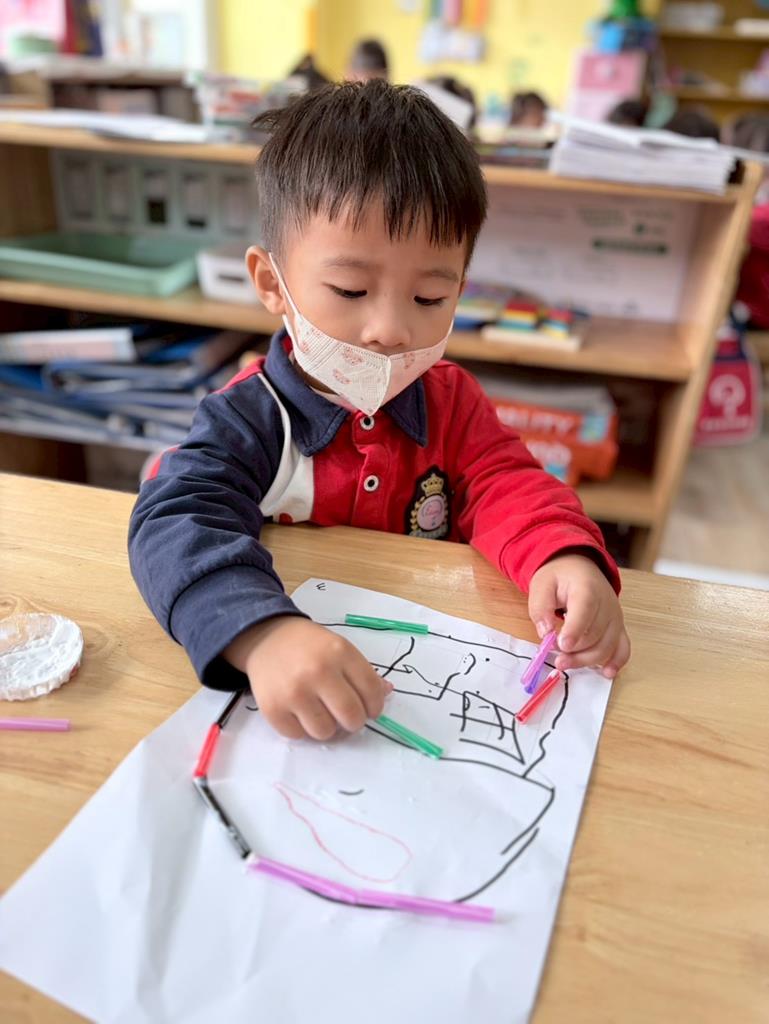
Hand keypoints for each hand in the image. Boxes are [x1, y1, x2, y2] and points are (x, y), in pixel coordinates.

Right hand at [223, 617, 390, 739]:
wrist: (267, 638)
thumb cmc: (309, 645)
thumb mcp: (340, 648)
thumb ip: (363, 672)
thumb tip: (386, 693)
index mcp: (340, 653)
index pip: (371, 691)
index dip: (376, 706)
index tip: (371, 709)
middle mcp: (318, 672)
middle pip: (351, 716)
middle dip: (354, 722)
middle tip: (348, 717)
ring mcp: (294, 692)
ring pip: (325, 732)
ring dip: (328, 727)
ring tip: (321, 712)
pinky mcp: (273, 709)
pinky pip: (298, 736)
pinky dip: (302, 729)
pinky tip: (300, 712)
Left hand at [528, 554, 629, 678]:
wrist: (579, 568)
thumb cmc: (559, 577)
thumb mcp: (541, 584)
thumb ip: (540, 607)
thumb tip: (545, 632)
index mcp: (587, 588)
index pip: (585, 610)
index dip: (574, 630)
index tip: (560, 645)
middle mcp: (607, 604)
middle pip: (595, 634)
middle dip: (574, 651)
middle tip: (555, 658)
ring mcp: (615, 617)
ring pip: (607, 646)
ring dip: (586, 660)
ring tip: (565, 664)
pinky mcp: (618, 627)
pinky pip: (623, 647)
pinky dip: (616, 661)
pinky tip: (606, 672)